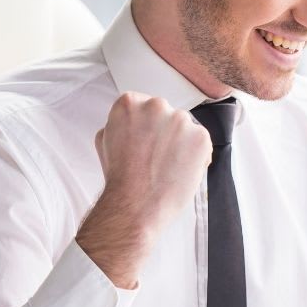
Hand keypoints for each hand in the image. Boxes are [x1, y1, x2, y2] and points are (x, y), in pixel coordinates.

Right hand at [76, 92, 211, 287]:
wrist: (135, 203)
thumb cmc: (119, 178)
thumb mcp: (104, 140)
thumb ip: (120, 124)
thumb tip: (130, 124)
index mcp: (130, 102)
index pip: (144, 106)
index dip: (145, 127)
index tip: (144, 141)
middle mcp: (156, 106)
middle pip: (166, 115)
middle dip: (164, 134)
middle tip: (156, 157)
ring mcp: (180, 120)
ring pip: (185, 129)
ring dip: (181, 144)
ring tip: (167, 167)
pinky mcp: (200, 137)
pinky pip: (201, 143)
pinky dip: (196, 157)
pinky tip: (180, 171)